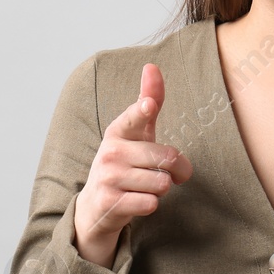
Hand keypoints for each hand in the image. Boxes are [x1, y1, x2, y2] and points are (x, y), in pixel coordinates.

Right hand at [73, 63, 192, 266]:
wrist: (96, 207)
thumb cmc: (124, 164)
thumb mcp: (136, 134)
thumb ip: (148, 102)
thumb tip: (151, 66)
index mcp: (118, 131)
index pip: (134, 117)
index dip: (143, 110)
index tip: (148, 104)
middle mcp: (110, 152)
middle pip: (166, 158)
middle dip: (177, 170)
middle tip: (167, 173)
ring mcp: (108, 178)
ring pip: (162, 183)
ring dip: (161, 189)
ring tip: (144, 187)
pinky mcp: (111, 203)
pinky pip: (151, 203)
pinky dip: (150, 205)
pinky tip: (136, 201)